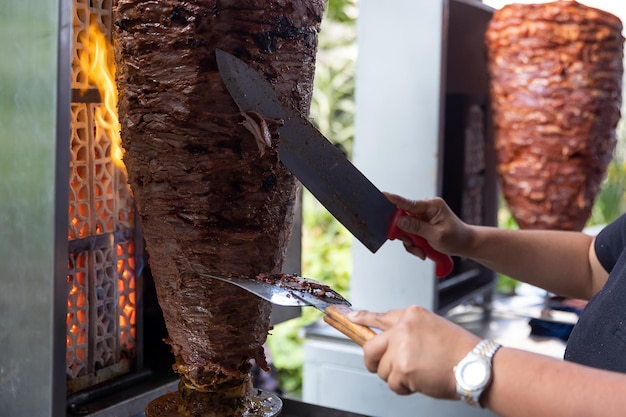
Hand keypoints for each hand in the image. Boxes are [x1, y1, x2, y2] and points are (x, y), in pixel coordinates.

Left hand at [348, 305, 478, 398]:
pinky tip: (420, 381)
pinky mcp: (403, 368)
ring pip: (382, 369)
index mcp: (411, 314)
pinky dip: (404, 387)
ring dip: (396, 376)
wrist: (476, 365)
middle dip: (373, 361)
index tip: (348, 318)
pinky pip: (393, 383)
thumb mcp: (431, 327)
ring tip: (418, 372)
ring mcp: (401, 347)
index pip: (378, 316)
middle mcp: (403, 327)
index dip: (360, 319)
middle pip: (370, 346)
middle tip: (383, 366)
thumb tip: (387, 342)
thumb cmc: (458, 350)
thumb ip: (406, 330)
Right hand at [385, 193, 472, 259]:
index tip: (382, 195)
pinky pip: (410, 233)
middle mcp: (426, 208)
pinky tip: (422, 250)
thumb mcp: (436, 235)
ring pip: (405, 228)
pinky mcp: (421, 224)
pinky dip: (414, 244)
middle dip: (405, 234)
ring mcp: (423, 216)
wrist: (466, 244)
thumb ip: (417, 227)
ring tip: (421, 251)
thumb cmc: (456, 238)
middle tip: (412, 244)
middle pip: (403, 218)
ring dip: (411, 242)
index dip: (393, 200)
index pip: (408, 202)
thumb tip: (400, 221)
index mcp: (431, 205)